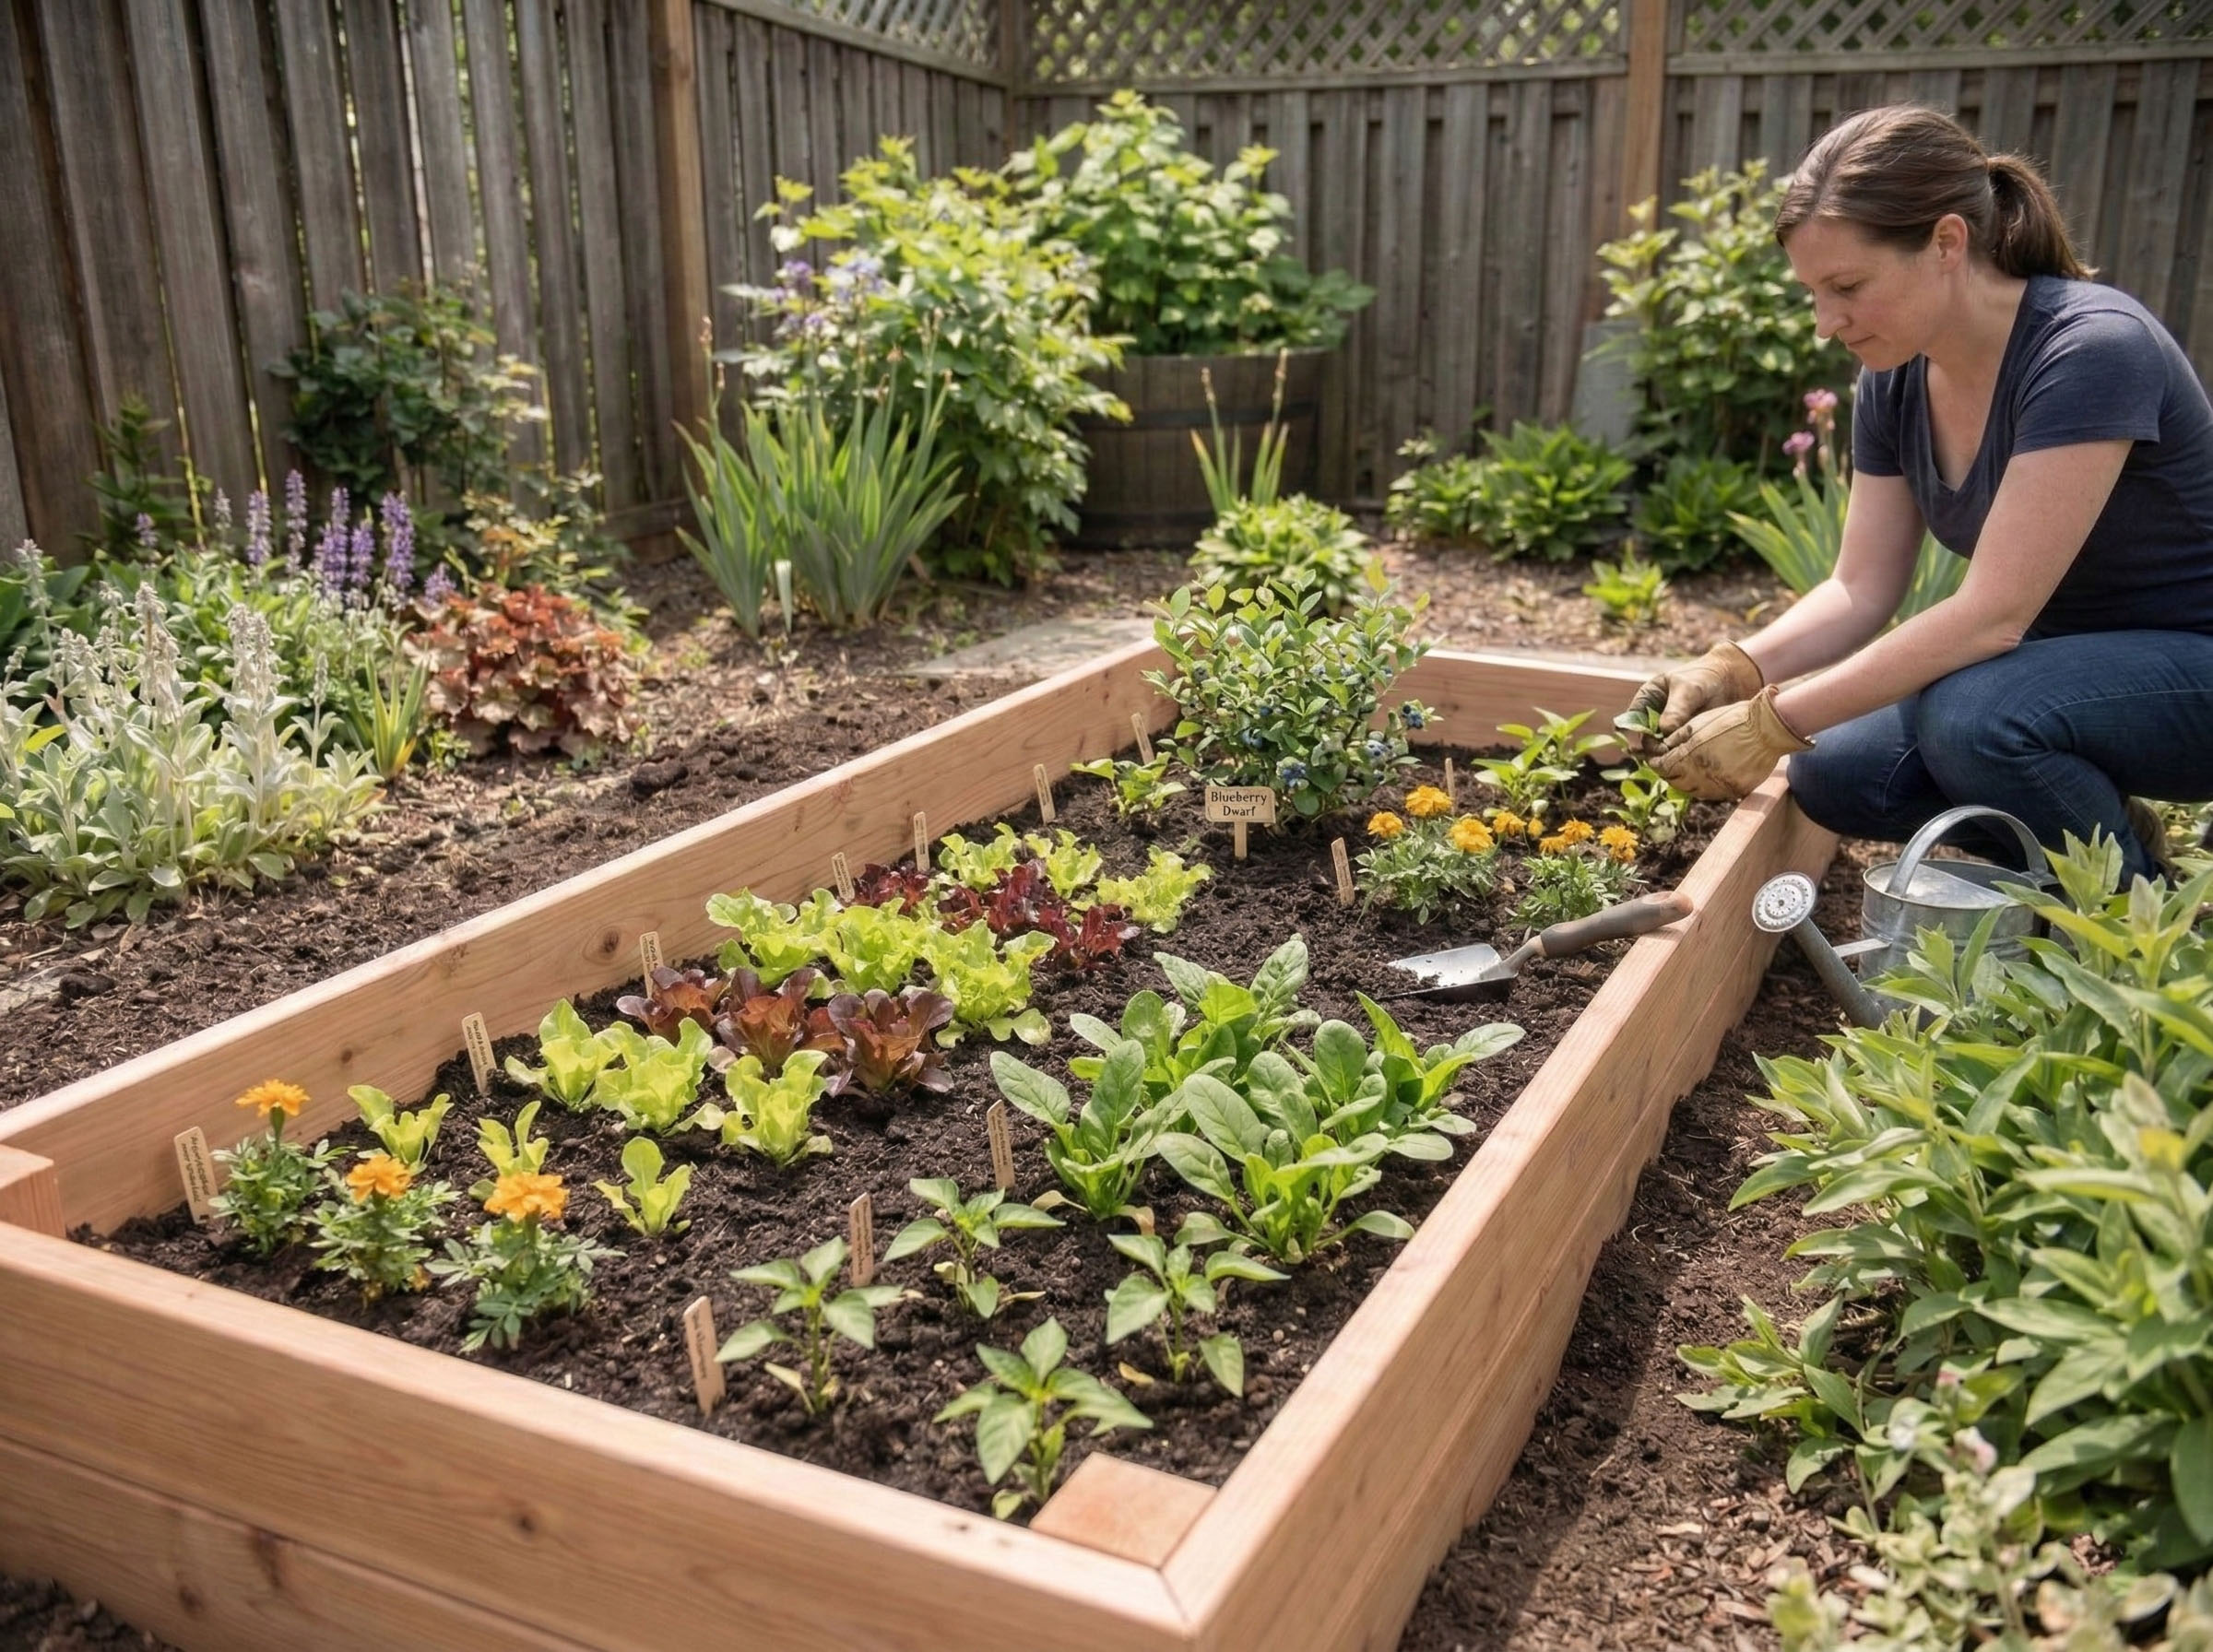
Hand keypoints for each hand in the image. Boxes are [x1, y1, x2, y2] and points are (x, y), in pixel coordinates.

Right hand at [1622, 641, 1762, 754]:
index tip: (1642, 743)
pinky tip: (1686, 758)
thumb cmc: (1703, 678)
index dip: (1632, 734)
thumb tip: (1664, 731)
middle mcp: (1654, 717)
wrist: (1730, 681)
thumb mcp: (1688, 689)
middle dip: (1652, 747)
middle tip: (1664, 751)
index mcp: (1646, 699)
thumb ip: (1676, 709)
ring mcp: (1669, 730)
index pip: (1631, 720)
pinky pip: (1677, 751)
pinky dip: (1680, 756)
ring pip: (1660, 748)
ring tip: (1676, 756)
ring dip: (1666, 753)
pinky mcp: (1683, 739)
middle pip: (1644, 738)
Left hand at [1651, 686, 1811, 800]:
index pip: (1661, 766)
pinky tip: (1707, 774)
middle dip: (1668, 771)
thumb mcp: (1697, 724)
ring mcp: (1720, 787)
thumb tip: (1660, 748)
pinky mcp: (1735, 791)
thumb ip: (1675, 739)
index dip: (1655, 759)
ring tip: (1688, 768)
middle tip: (1669, 760)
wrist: (1767, 728)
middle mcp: (1702, 777)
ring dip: (1686, 781)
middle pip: (1674, 781)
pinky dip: (1706, 786)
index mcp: (1689, 758)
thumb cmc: (1731, 720)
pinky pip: (1714, 793)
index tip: (1654, 753)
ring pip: (1693, 791)